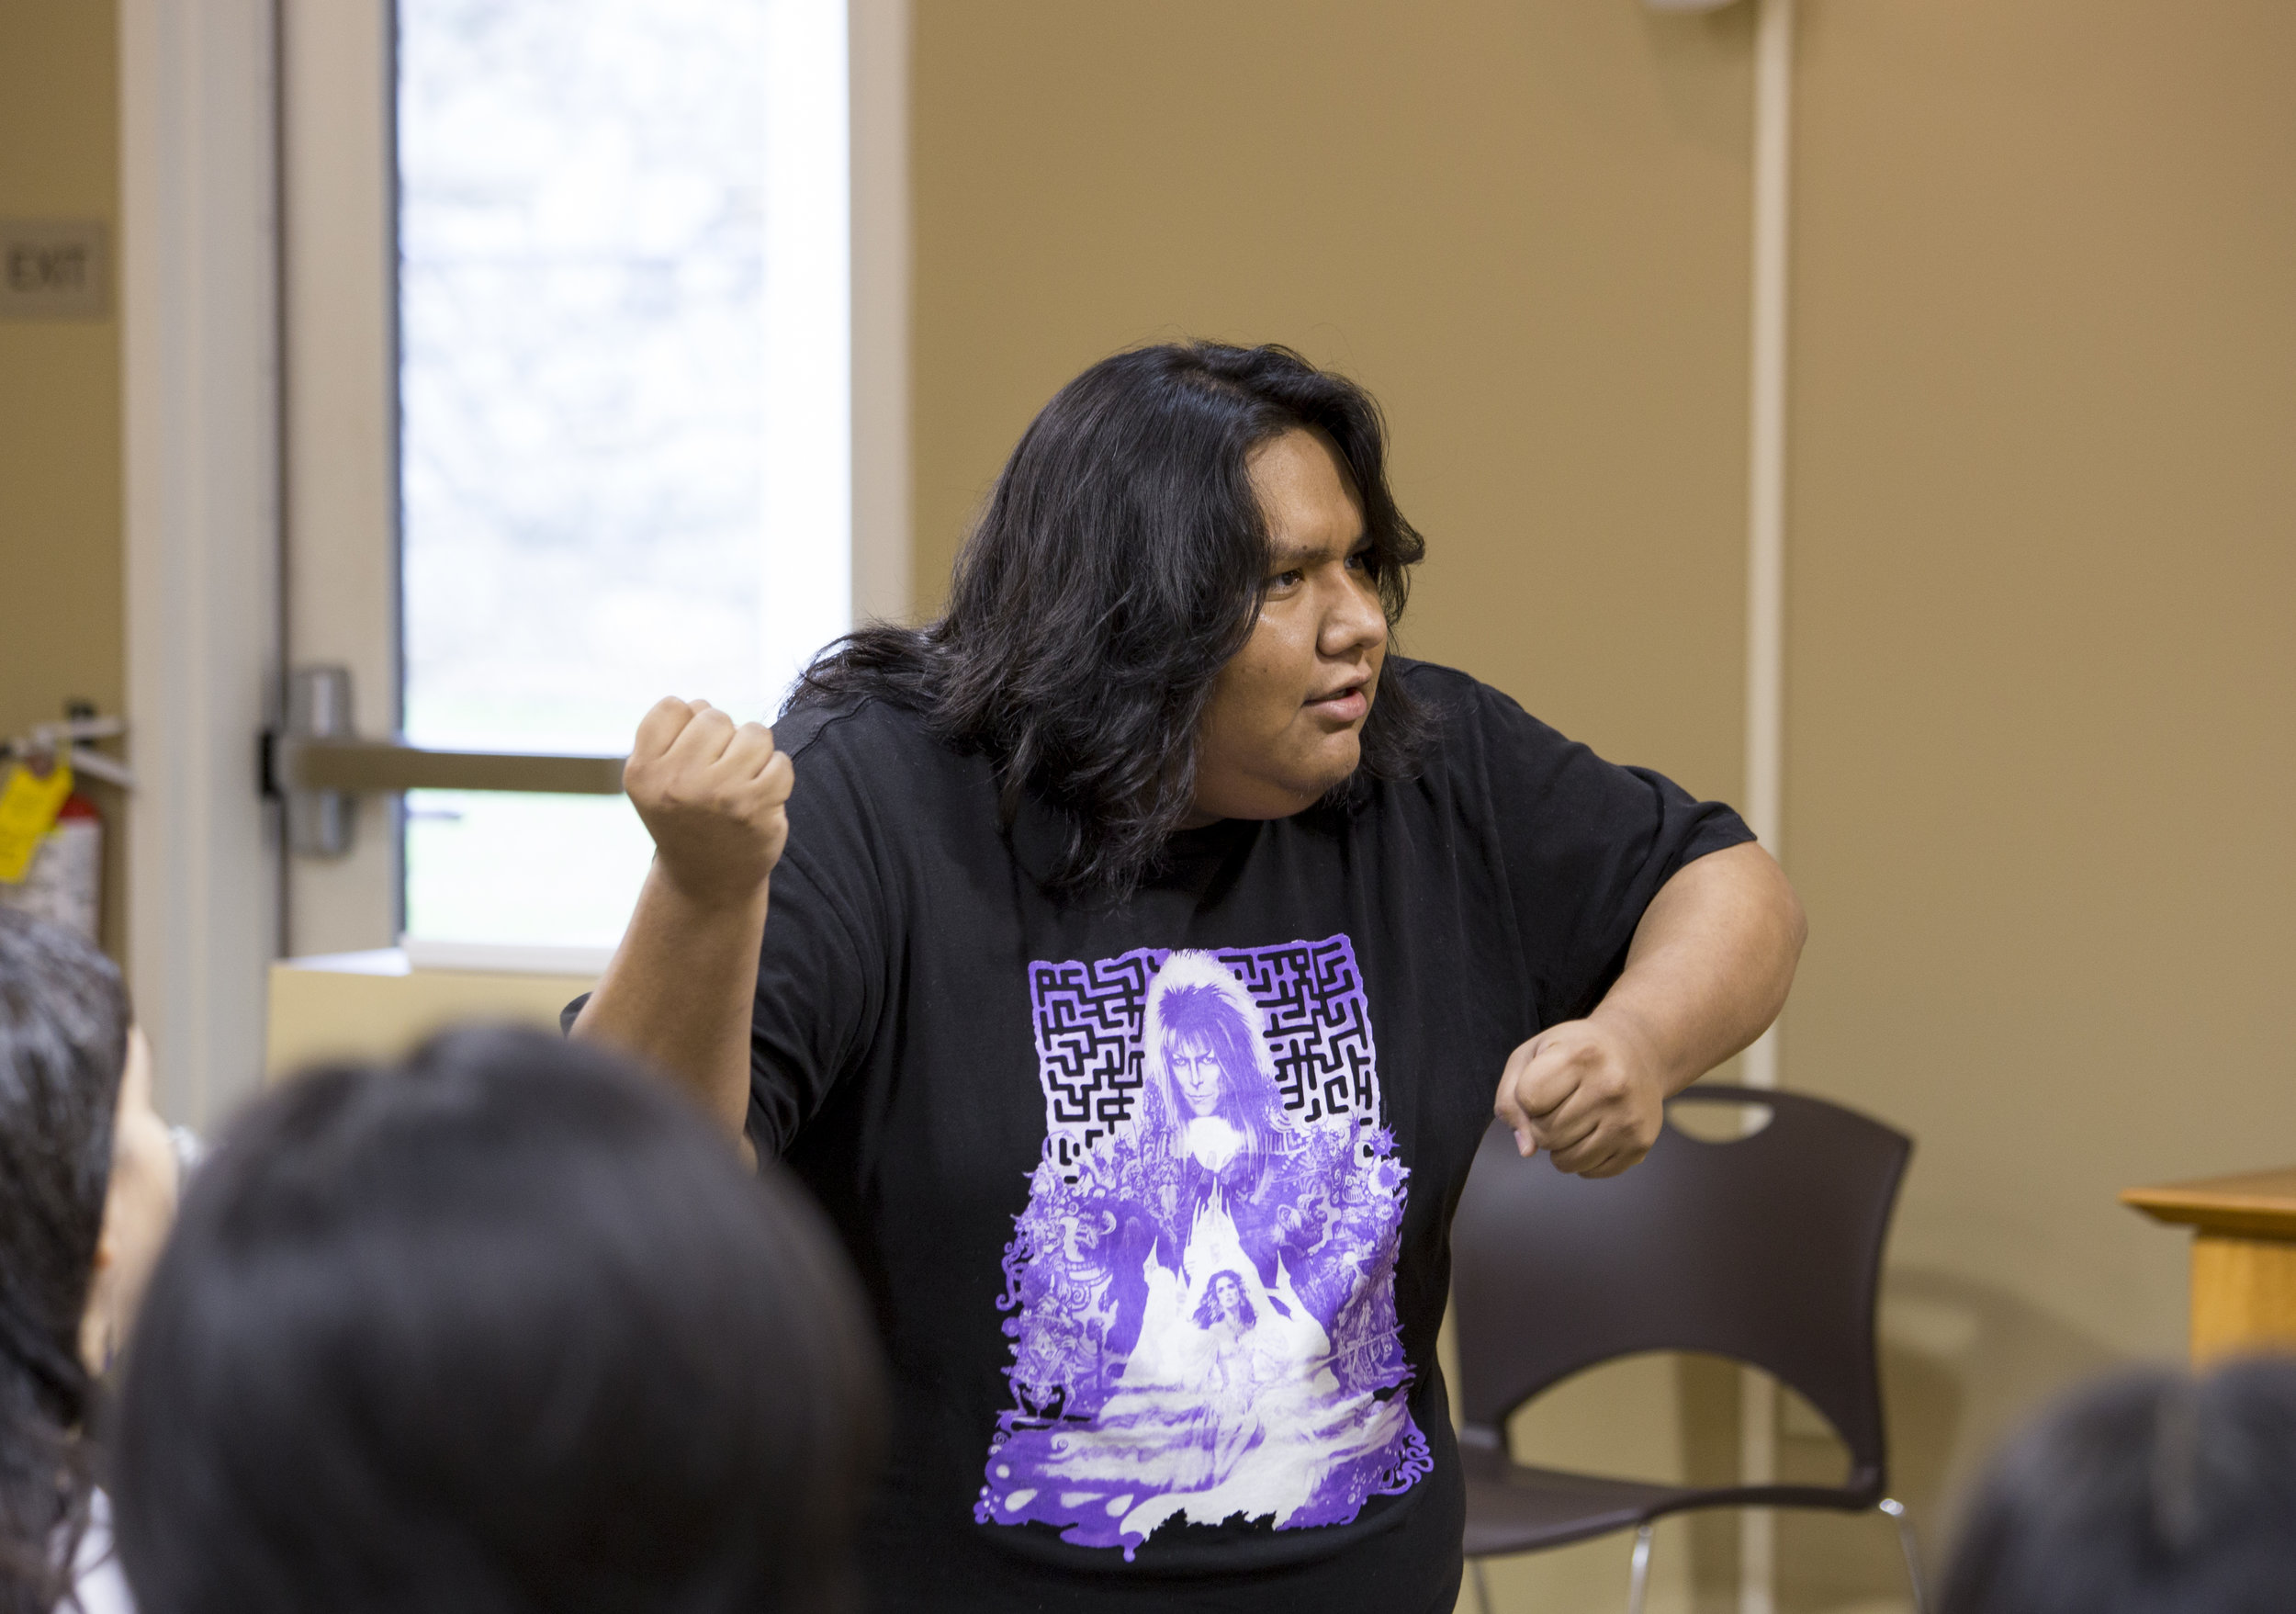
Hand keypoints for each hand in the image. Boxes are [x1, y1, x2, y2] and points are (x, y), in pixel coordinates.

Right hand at [622, 698, 793, 903]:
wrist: (707, 880)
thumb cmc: (686, 817)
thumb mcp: (657, 780)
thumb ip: (672, 736)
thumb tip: (702, 705)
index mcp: (643, 772)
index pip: (674, 706)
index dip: (689, 724)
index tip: (691, 755)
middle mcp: (675, 783)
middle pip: (714, 716)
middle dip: (723, 738)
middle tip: (717, 775)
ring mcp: (717, 795)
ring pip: (754, 732)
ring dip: (754, 752)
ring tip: (740, 782)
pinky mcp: (755, 807)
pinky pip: (781, 761)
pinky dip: (777, 774)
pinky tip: (761, 797)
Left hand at [1492, 1014, 1668, 1178]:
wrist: (1638, 1050)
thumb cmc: (1576, 1051)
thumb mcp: (1534, 1054)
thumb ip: (1511, 1098)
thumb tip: (1526, 1150)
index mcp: (1580, 1056)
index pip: (1529, 1100)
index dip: (1527, 1097)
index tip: (1544, 1082)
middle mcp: (1610, 1087)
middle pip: (1545, 1135)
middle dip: (1542, 1124)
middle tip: (1561, 1102)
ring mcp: (1628, 1119)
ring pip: (1566, 1161)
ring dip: (1560, 1146)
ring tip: (1576, 1118)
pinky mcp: (1640, 1145)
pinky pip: (1589, 1172)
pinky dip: (1583, 1158)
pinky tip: (1595, 1130)